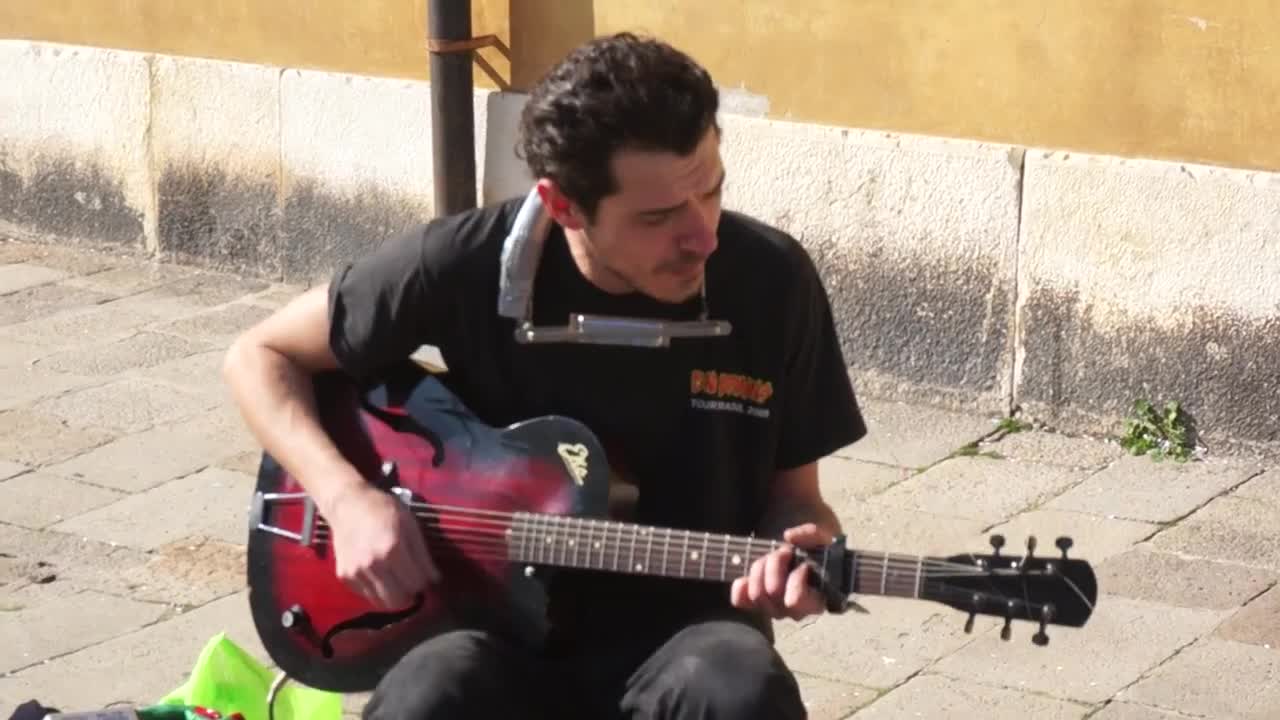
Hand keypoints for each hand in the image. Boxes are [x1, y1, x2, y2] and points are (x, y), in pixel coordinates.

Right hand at [326, 483, 439, 608]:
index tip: (423, 574)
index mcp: (393, 549)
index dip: (423, 581)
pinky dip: (376, 590)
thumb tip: (435, 579)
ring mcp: (356, 573)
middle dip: (409, 594)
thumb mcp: (410, 525)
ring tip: (396, 580)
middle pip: (399, 600)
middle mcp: (373, 565)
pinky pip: (366, 595)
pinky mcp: (344, 576)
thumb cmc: (383, 510)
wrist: (347, 504)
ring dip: (393, 595)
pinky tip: (378, 574)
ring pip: (381, 602)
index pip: (416, 584)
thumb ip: (423, 555)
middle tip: (410, 581)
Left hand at [729, 523, 831, 620]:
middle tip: (783, 553)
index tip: (801, 562)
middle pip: (773, 591)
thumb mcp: (820, 540)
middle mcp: (794, 612)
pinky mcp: (757, 605)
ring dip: (760, 569)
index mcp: (815, 601)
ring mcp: (775, 610)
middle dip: (775, 565)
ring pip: (756, 593)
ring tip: (769, 559)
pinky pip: (740, 600)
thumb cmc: (813, 551)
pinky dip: (740, 587)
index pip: (797, 599)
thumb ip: (811, 534)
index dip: (795, 578)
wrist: (800, 557)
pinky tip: (745, 577)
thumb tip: (789, 536)